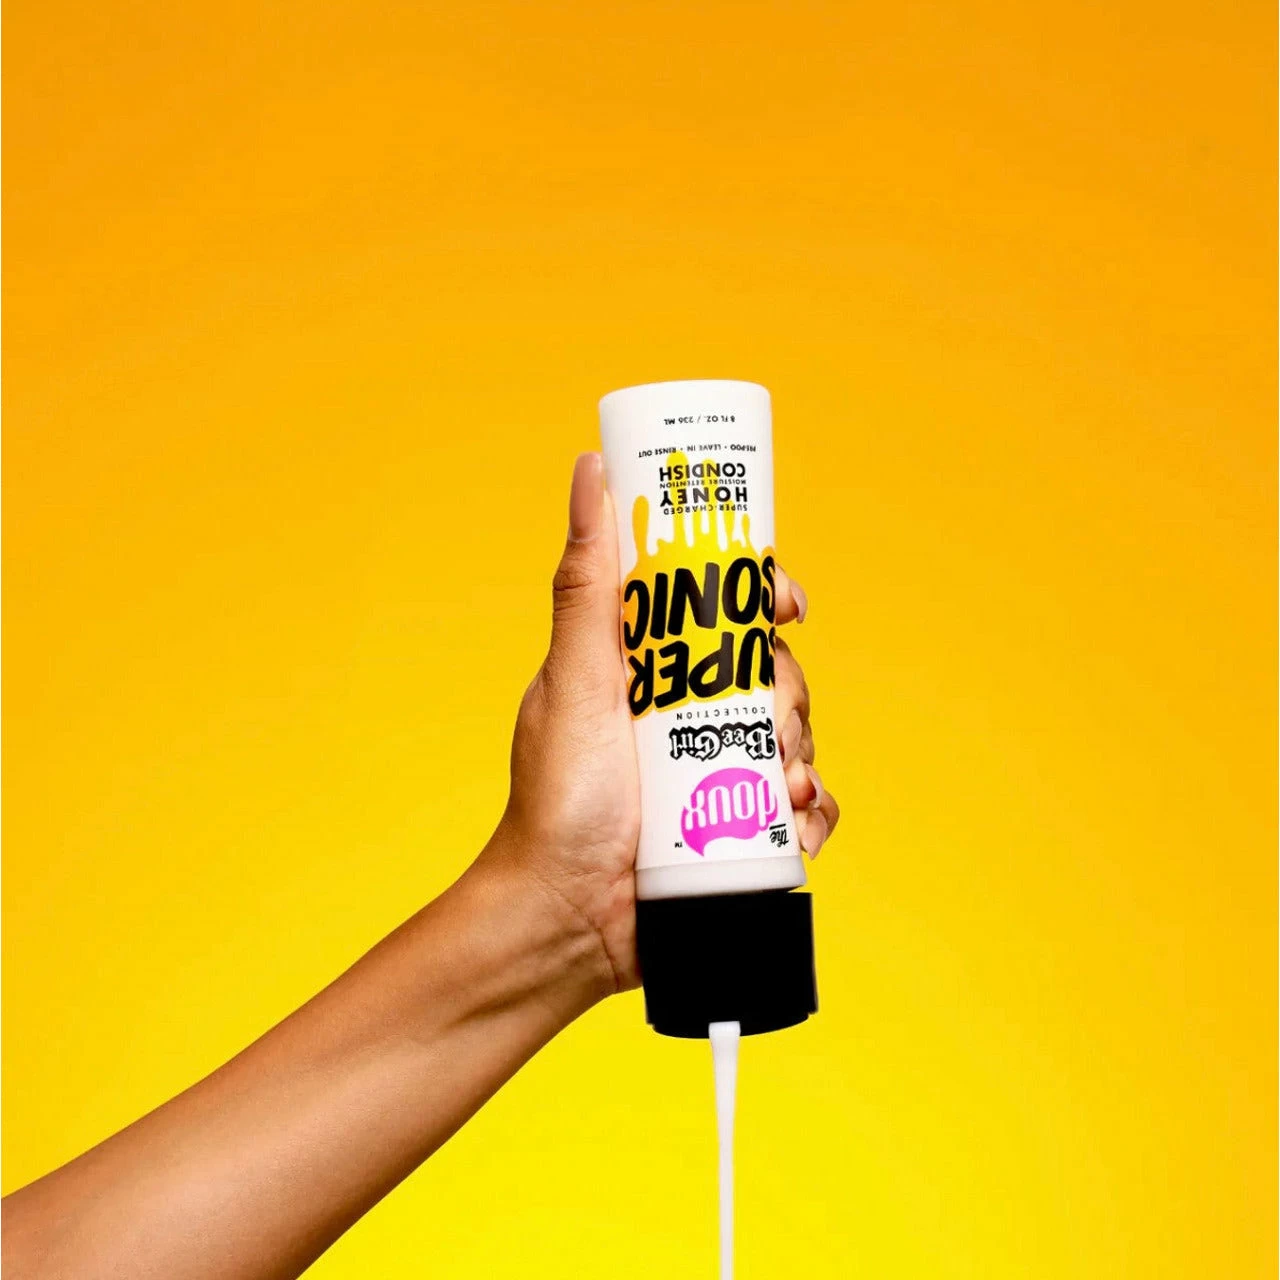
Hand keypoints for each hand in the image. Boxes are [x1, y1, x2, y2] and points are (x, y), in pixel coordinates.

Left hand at [482, 452, 839, 994]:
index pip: (724, 611)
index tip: (786, 604)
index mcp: (651, 669)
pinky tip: (796, 822)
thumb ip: (587, 581)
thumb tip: (592, 466)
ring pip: (796, 735)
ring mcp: (716, 773)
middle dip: (787, 690)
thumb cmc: (558, 799)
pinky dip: (814, 811)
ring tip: (781, 785)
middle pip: (772, 671)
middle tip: (770, 724)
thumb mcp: (575, 679)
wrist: (567, 919)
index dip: (766, 597)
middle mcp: (687, 715)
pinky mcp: (742, 831)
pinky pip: (806, 807)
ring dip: (805, 752)